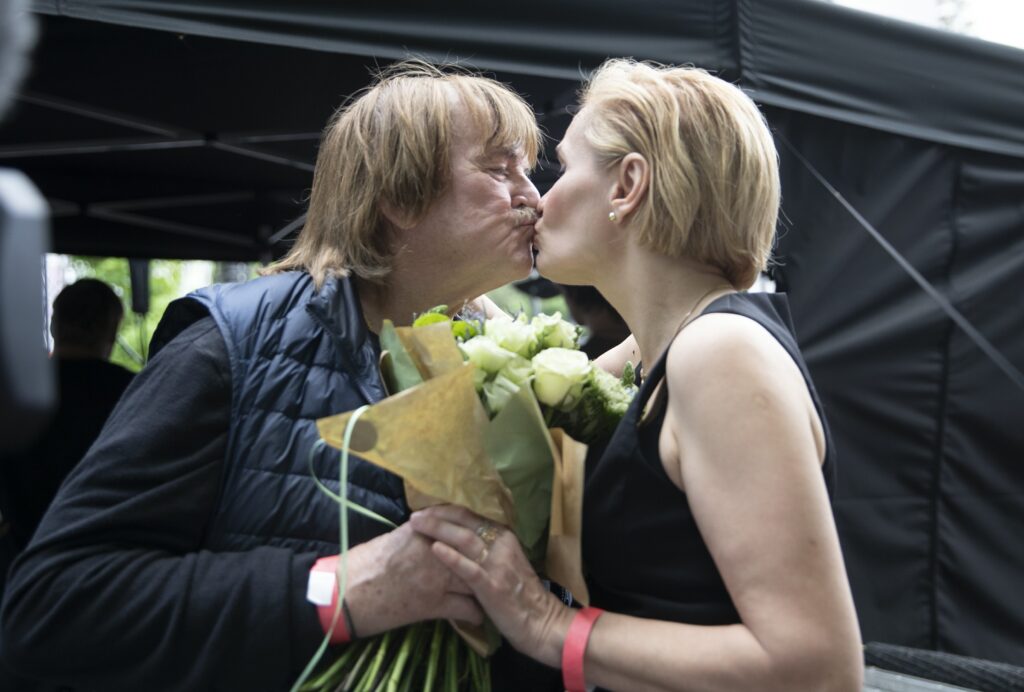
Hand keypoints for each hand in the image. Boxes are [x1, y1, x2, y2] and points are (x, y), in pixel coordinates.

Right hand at [340, 522, 482, 636]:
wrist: (346, 594)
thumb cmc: (363, 564)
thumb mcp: (393, 539)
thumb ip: (419, 534)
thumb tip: (436, 533)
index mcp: (422, 532)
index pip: (460, 526)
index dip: (477, 532)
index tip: (486, 536)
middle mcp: (434, 552)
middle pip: (473, 552)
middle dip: (486, 559)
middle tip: (496, 564)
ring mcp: (436, 580)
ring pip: (475, 580)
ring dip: (484, 587)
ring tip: (490, 590)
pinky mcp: (433, 606)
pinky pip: (466, 609)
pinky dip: (475, 613)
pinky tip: (478, 615)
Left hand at [409, 505, 573, 666]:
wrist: (540, 620)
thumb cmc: (519, 593)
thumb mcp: (506, 561)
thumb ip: (488, 547)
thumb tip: (461, 535)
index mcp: (504, 536)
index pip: (472, 515)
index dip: (448, 510)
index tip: (428, 508)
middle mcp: (501, 544)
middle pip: (465, 521)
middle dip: (438, 515)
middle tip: (416, 514)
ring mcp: (497, 564)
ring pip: (464, 539)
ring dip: (438, 529)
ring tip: (417, 524)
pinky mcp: (491, 585)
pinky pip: (468, 568)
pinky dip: (451, 557)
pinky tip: (435, 549)